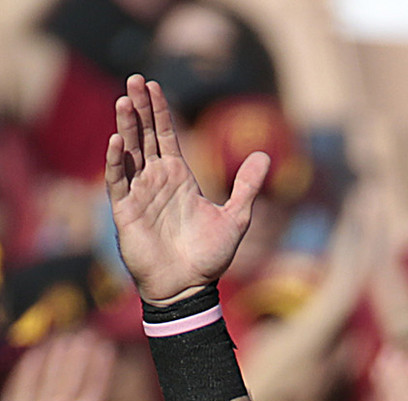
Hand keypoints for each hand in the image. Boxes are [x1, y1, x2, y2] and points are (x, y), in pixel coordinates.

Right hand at [104, 74, 269, 303]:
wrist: (189, 288)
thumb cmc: (209, 256)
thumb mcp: (236, 217)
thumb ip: (247, 186)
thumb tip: (265, 155)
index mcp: (180, 178)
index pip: (166, 136)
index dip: (160, 111)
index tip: (153, 85)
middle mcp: (156, 180)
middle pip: (145, 136)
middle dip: (139, 108)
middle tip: (134, 79)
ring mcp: (139, 194)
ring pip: (129, 152)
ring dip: (126, 127)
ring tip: (123, 100)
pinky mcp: (126, 211)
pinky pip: (119, 181)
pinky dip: (117, 162)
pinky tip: (118, 141)